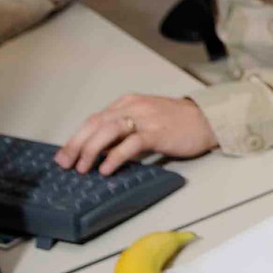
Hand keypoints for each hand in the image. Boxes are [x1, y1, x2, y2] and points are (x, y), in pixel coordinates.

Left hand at [55, 94, 215, 174]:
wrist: (208, 119)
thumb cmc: (178, 123)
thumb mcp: (147, 119)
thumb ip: (126, 130)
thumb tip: (101, 150)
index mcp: (128, 103)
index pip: (95, 119)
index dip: (76, 137)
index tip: (65, 154)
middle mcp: (133, 107)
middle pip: (96, 123)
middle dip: (77, 144)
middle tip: (65, 163)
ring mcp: (145, 119)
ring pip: (108, 131)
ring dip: (91, 150)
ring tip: (82, 167)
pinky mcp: (157, 133)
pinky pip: (130, 144)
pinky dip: (115, 157)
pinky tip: (106, 169)